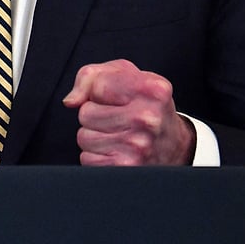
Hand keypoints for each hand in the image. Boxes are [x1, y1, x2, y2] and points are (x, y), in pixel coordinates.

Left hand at [62, 59, 194, 165]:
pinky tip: (116, 151)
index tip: (113, 96)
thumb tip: (71, 101)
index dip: (97, 91)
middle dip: (94, 115)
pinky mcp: (127, 167)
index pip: (98, 84)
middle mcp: (147, 117)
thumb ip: (92, 76)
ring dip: (94, 137)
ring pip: (84, 137)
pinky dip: (96, 156)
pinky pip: (87, 159)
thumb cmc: (145, 105)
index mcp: (151, 89)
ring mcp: (138, 145)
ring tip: (117, 134)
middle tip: (116, 118)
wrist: (174, 146)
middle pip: (86, 113)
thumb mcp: (126, 77)